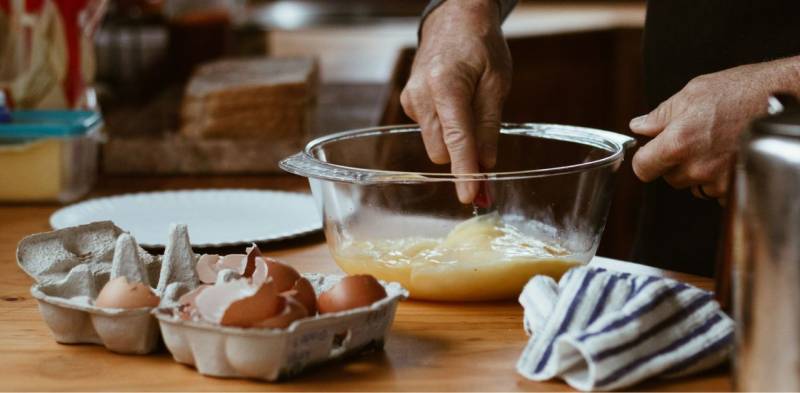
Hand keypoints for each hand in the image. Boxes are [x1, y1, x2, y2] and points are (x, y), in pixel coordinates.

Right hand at [401, 0, 511, 202]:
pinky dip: (445, 129)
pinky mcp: (408, 103)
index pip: (456, 140)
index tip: (470, 196)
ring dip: (455, 142)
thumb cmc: (480, 46)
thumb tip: (487, 166)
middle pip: (442, 150)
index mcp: (446, 86)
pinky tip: (454, 106)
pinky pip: (429, 131)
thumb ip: (489, 127)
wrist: (454, 19)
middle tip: (487, 156)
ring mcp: (411, 100)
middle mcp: (421, 95)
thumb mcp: (496, 83)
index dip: (465, 172)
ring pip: (435, 144)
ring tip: (471, 112)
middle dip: (463, 157)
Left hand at [629, 59, 798, 198]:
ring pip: (692, 185)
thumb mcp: (694, 92)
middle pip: (668, 177)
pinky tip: (729, 155)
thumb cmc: (743, 91)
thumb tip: (640, 126)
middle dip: (674, 161)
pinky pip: (715, 191)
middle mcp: (697, 167)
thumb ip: (661, 115)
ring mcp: (718, 180)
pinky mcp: (737, 187)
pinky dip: (719, 178)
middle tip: (694, 139)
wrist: (786, 99)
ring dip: (697, 171)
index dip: (644, 159)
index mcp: (678, 142)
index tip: (649, 152)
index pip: (642, 168)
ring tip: (716, 144)